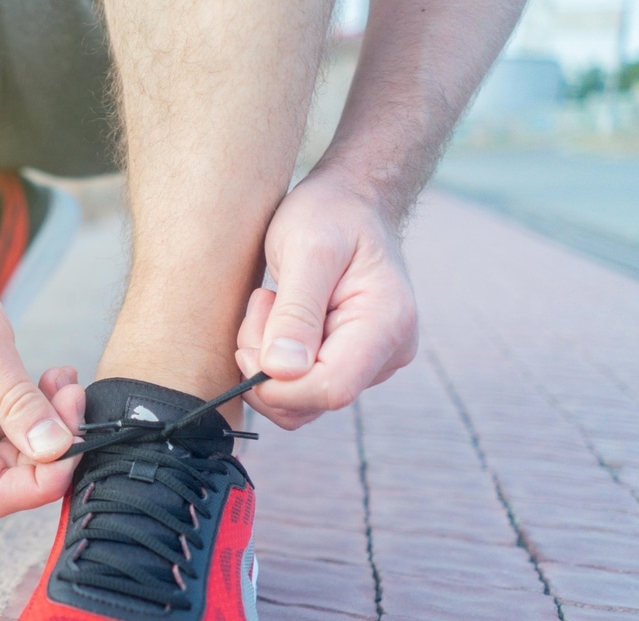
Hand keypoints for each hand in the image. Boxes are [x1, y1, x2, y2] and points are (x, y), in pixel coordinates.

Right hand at [0, 242, 84, 517]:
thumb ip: (20, 403)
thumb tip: (56, 449)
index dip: (43, 481)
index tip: (76, 440)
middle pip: (11, 479)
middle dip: (53, 445)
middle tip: (73, 396)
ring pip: (19, 458)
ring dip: (51, 425)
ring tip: (62, 382)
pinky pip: (14, 435)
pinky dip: (39, 413)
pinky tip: (51, 382)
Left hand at [235, 171, 418, 428]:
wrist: (350, 202)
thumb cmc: (330, 215)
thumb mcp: (306, 250)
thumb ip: (295, 313)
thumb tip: (282, 372)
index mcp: (387, 324)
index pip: (329, 390)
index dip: (277, 383)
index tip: (251, 342)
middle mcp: (387, 353)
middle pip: (311, 400)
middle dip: (265, 367)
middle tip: (261, 306)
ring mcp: (369, 363)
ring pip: (300, 401)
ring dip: (266, 363)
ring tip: (271, 305)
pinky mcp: (348, 363)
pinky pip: (300, 388)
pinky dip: (274, 362)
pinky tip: (276, 319)